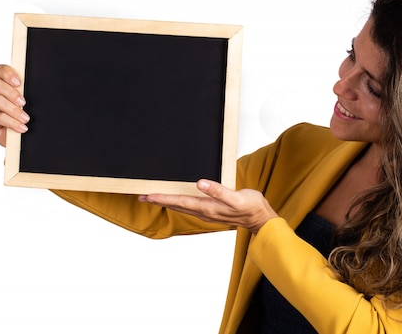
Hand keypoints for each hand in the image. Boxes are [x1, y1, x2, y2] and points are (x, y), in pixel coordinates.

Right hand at [0, 64, 29, 146]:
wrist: (20, 138)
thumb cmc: (26, 117)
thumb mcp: (30, 103)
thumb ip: (28, 92)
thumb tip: (41, 86)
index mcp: (4, 85)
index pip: (0, 71)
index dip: (7, 73)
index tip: (18, 82)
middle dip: (12, 93)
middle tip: (23, 102)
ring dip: (14, 110)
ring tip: (26, 118)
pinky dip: (12, 122)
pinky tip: (21, 127)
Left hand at [139, 180, 278, 233]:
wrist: (260, 218)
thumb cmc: (250, 206)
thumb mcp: (236, 197)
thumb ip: (218, 191)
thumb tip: (201, 183)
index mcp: (208, 207)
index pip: (180, 201)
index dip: (163, 198)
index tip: (148, 195)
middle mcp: (204, 211)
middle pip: (176, 205)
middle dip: (158, 201)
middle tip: (141, 197)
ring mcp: (207, 212)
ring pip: (181, 206)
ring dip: (166, 202)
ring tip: (153, 198)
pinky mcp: (211, 211)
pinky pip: (189, 206)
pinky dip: (178, 202)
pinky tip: (177, 199)